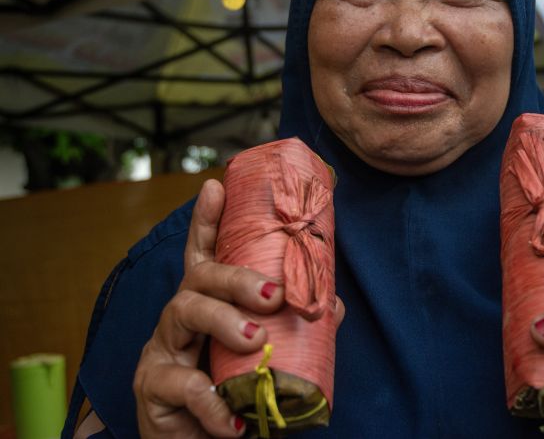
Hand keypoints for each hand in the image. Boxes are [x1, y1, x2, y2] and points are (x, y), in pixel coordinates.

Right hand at [133, 180, 345, 437]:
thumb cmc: (232, 393)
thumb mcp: (263, 358)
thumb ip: (294, 330)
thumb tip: (334, 304)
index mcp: (208, 304)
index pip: (205, 255)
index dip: (208, 221)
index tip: (216, 186)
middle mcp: (180, 317)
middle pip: (199, 276)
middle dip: (235, 277)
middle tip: (272, 294)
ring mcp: (161, 349)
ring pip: (183, 312)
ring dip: (223, 321)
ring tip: (256, 339)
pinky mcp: (151, 387)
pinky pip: (180, 385)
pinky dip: (211, 403)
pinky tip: (232, 419)